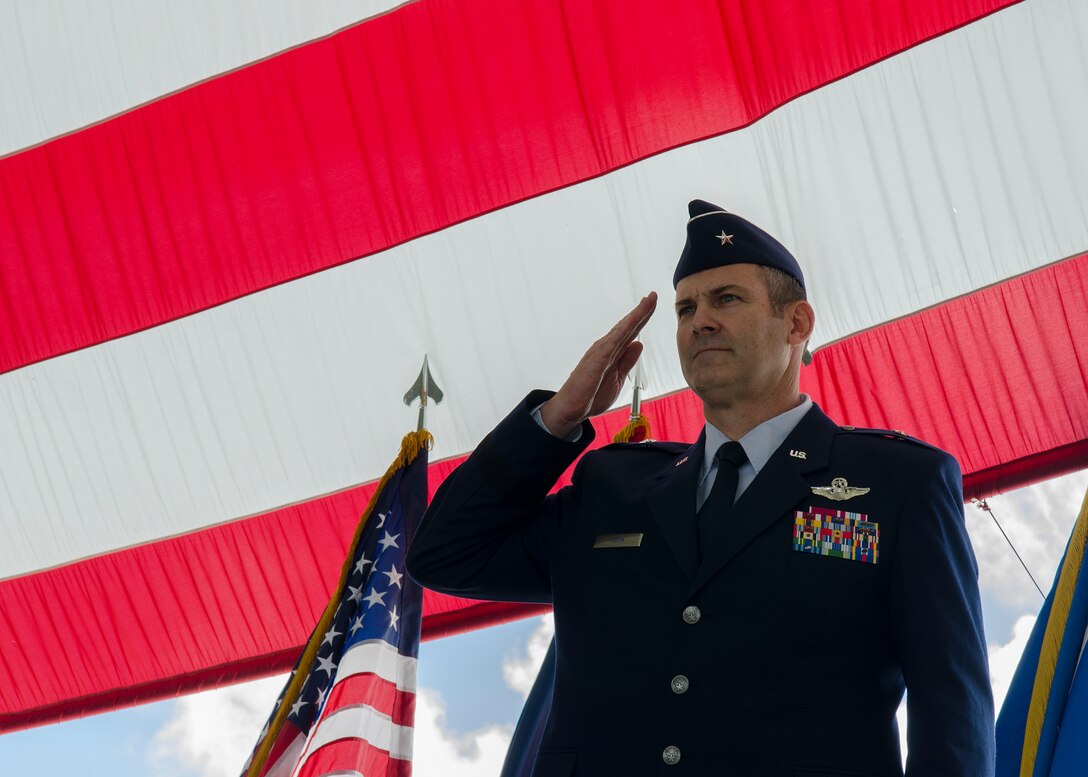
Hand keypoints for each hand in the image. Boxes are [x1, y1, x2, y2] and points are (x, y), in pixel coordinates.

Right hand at [539, 292, 657, 437]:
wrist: (571, 409)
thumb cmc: (591, 395)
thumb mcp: (617, 378)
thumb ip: (627, 361)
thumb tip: (639, 344)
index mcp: (612, 353)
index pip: (630, 333)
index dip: (642, 318)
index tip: (652, 304)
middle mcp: (606, 347)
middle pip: (627, 326)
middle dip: (642, 310)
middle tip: (653, 295)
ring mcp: (601, 351)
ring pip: (622, 329)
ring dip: (636, 314)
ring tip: (648, 301)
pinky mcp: (596, 359)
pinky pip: (613, 341)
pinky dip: (624, 329)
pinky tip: (633, 319)